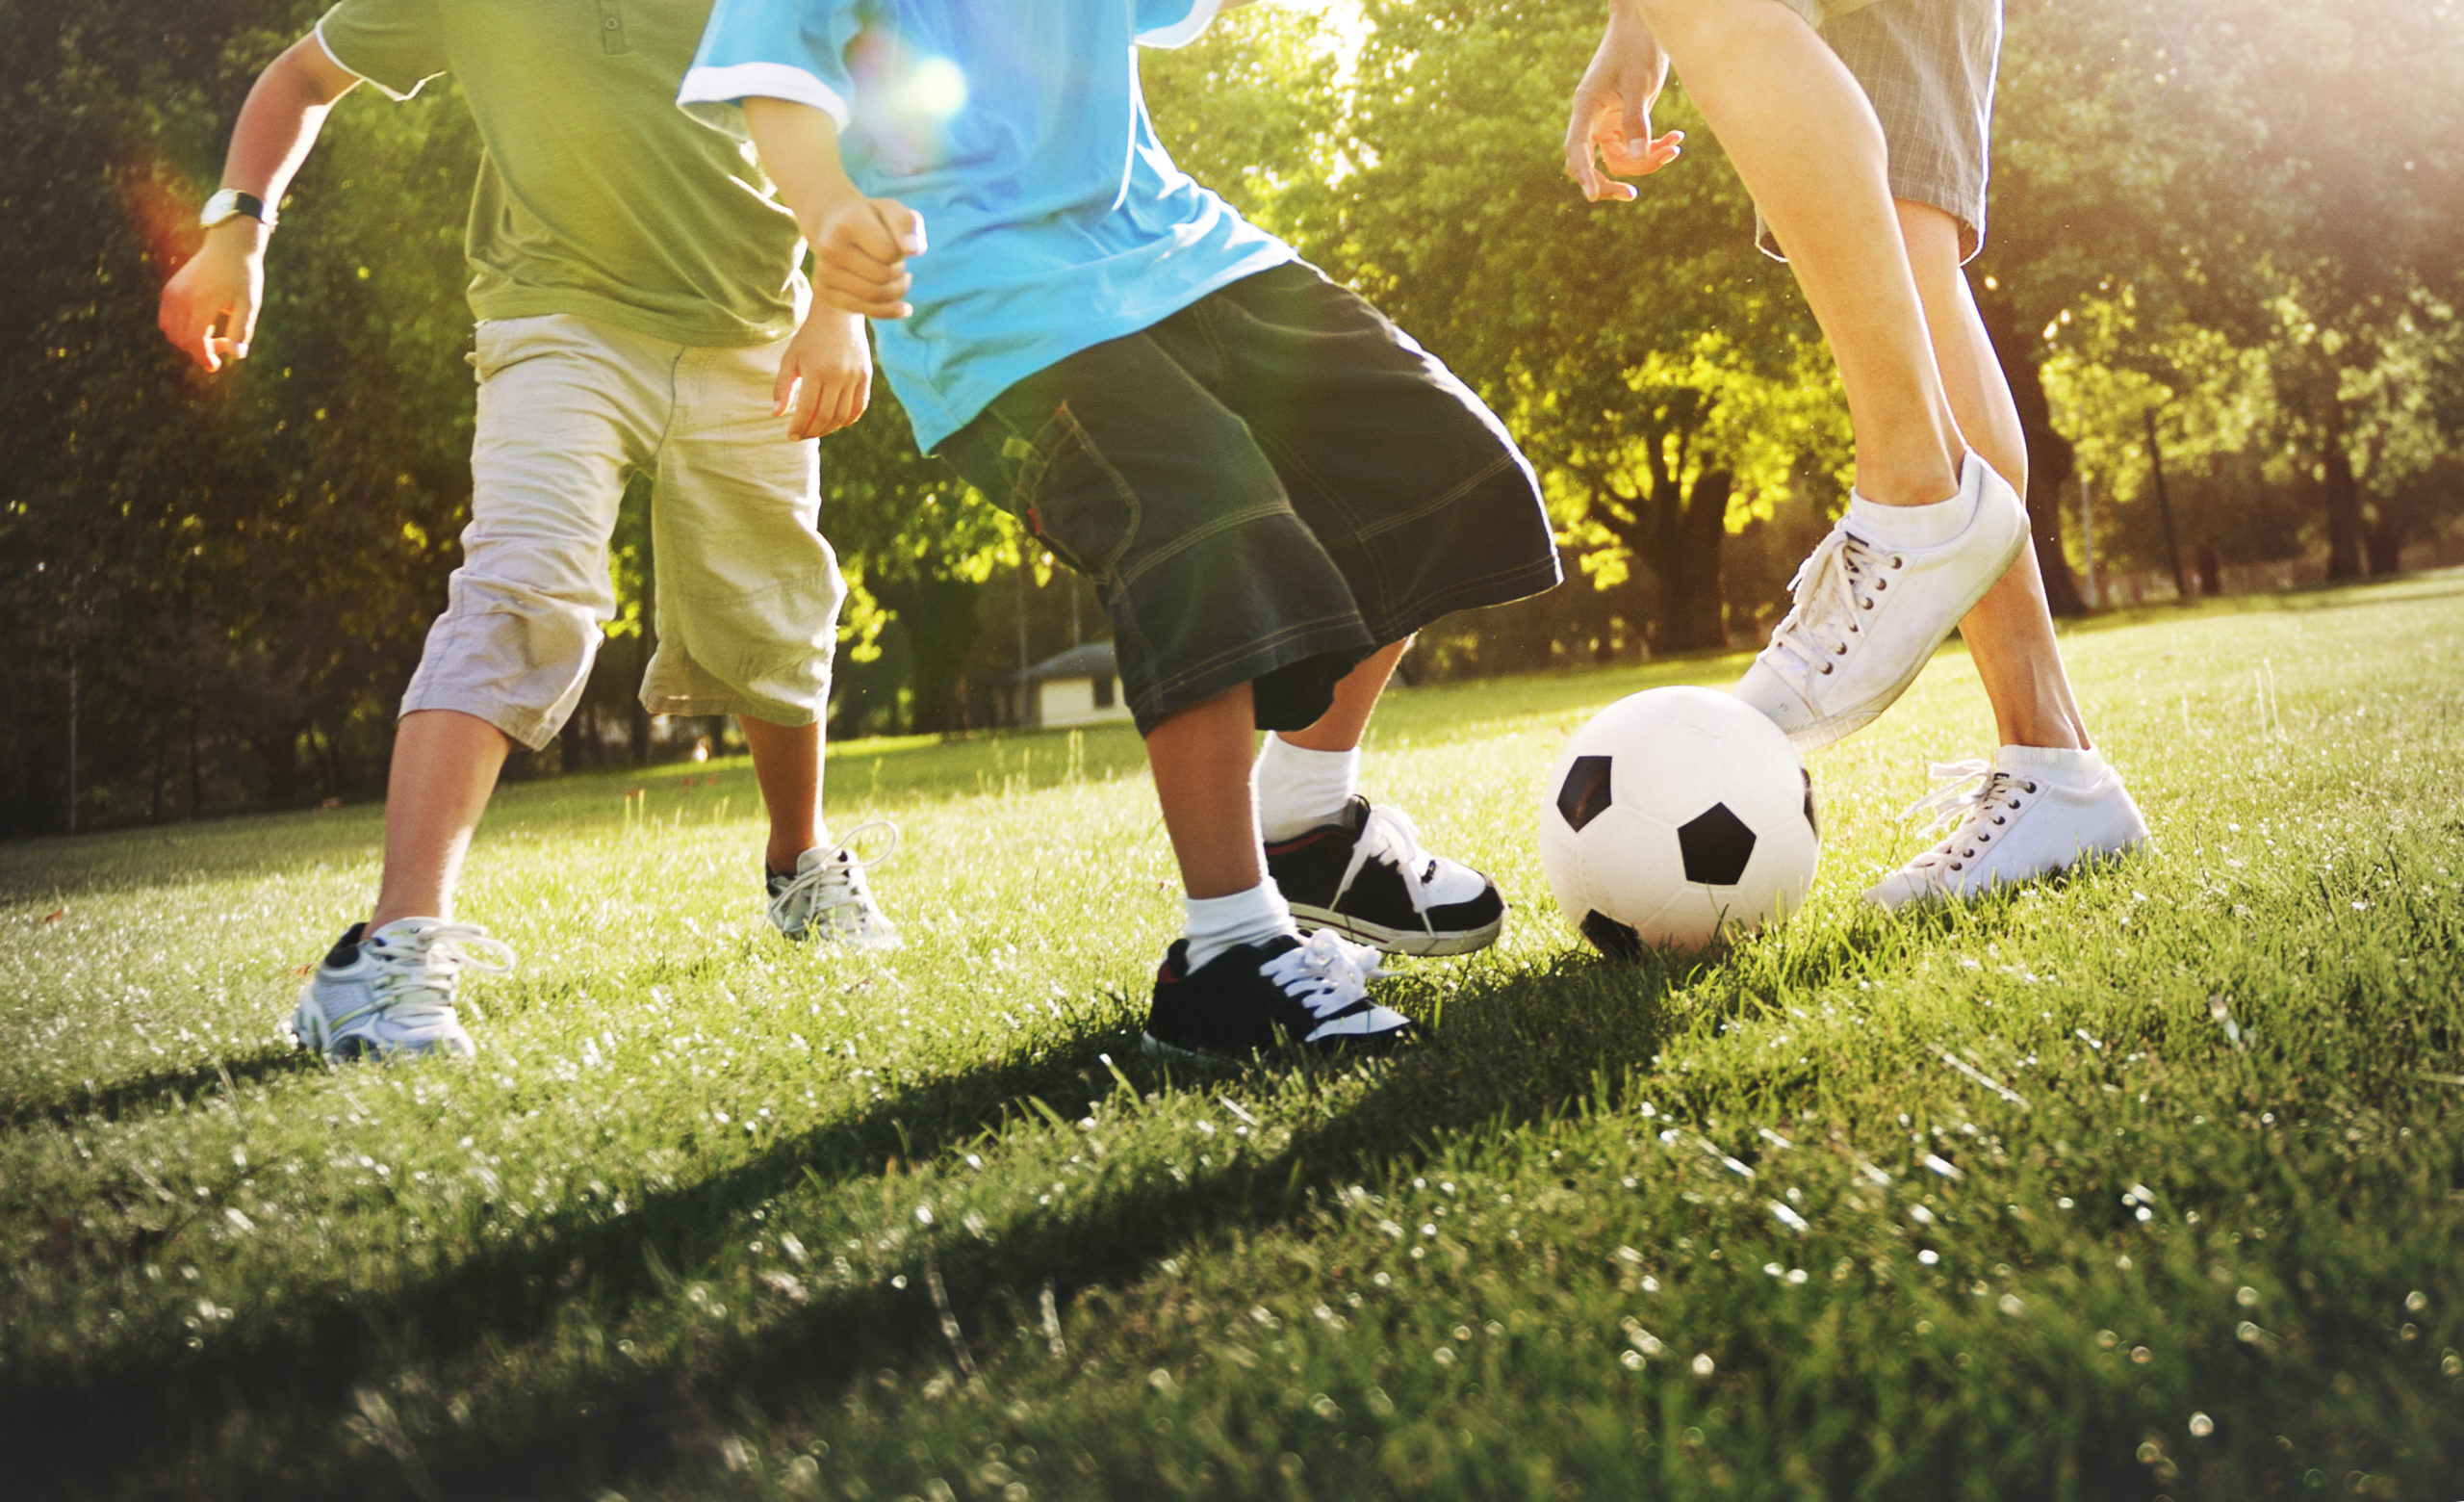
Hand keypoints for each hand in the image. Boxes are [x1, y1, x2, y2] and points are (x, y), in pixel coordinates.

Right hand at [158, 223, 267, 371]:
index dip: (204, 358)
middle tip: (222, 343)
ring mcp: (172, 293)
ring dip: (189, 341)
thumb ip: (242, 330)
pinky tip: (199, 325)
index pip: (194, 341)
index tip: (216, 365)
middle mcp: (181, 298)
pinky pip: (166, 320)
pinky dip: (178, 330)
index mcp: (202, 302)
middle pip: (182, 340)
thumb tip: (236, 356)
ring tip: (213, 333)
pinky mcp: (169, 291)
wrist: (229, 247)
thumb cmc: (244, 277)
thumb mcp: (250, 304)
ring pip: (171, 332)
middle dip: (200, 350)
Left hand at [773, 309, 871, 438]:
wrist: (838, 315)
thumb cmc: (809, 338)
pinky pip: (859, 407)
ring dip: (829, 429)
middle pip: (825, 417)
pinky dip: (848, 419)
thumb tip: (777, 415)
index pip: (806, 410)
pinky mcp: (866, 376)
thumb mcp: (791, 358)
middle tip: (802, 435)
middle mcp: (837, 376)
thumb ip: (782, 387)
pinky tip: (836, 422)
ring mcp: (854, 377)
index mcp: (816, 371)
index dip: (798, 427)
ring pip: (843, 416)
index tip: (790, 436)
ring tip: (817, 429)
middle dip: (811, 431)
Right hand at [811, 197, 925, 318]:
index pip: (890, 252)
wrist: (834, 226)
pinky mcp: (823, 291)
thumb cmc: (871, 219)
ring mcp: (824, 271)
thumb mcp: (892, 210)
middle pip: (883, 276)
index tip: (896, 243)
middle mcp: (831, 248)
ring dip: (897, 290)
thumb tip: (914, 250)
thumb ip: (906, 224)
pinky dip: (890, 310)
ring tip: (897, 276)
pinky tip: (903, 307)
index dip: (901, 251)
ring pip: (875, 297)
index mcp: (848, 225)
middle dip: (899, 270)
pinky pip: (866, 311)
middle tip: (896, 261)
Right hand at [1564, 6, 1685, 202]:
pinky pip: (1634, 147)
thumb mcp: (1639, 84)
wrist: (1645, 26)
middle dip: (1611, 181)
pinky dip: (1654, 147)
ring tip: (1675, 147)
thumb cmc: (1637, 47)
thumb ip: (1636, 121)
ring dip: (1647, 161)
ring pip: (1619, 159)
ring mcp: (1607, 122)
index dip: (1583, 174)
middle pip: (1591, 163)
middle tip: (1632, 195)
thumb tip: (1637, 158)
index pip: (1577, 148)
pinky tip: (1677, 137)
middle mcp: (1592, 119)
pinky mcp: (1623, 121)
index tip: (1591, 196)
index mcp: (1586, 107)